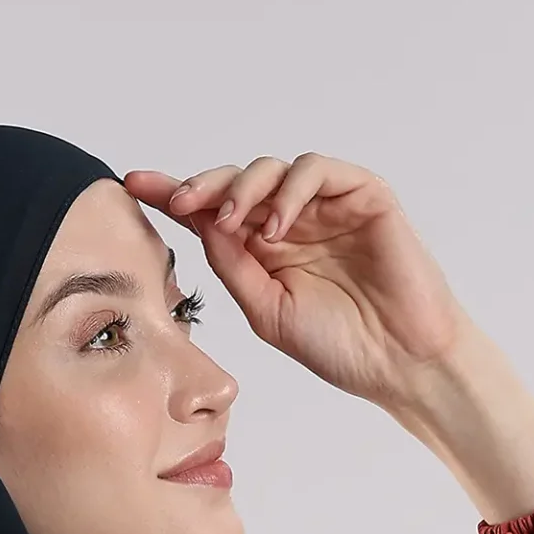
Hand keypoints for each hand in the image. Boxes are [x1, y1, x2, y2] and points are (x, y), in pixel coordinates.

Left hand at [122, 152, 472, 411]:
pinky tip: (277, 227)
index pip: (215, 212)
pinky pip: (316, 171)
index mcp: (267, 252)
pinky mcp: (363, 195)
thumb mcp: (267, 312)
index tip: (133, 185)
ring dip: (243, 189)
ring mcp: (328, 207)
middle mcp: (294, 222)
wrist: (400, 364)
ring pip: (273, 170)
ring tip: (233, 225)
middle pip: (237, 182)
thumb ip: (234, 268)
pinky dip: (290, 191)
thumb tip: (199, 226)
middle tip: (177, 201)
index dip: (175, 195)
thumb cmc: (342, 347)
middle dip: (202, 186)